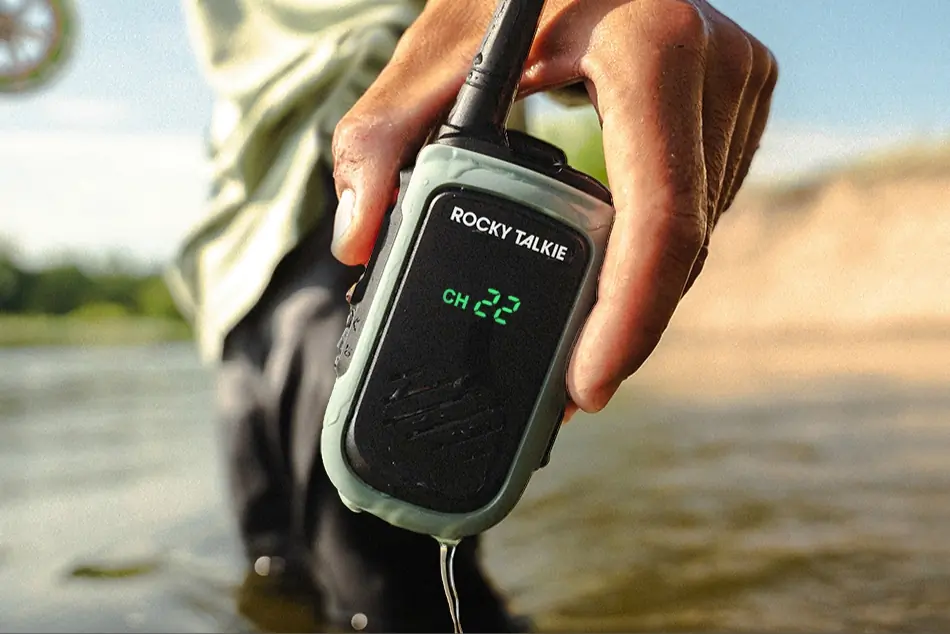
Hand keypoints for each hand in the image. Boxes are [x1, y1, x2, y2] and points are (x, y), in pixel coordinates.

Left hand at [329, 0, 777, 419]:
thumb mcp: (438, 43)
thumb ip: (382, 133)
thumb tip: (356, 235)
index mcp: (651, 48)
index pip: (658, 213)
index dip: (627, 316)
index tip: (586, 383)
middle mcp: (715, 68)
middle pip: (681, 242)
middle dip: (627, 325)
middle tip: (571, 386)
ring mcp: (737, 88)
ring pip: (698, 233)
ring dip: (644, 297)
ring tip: (585, 350)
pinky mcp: (736, 107)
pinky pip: (701, 206)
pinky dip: (655, 256)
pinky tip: (615, 287)